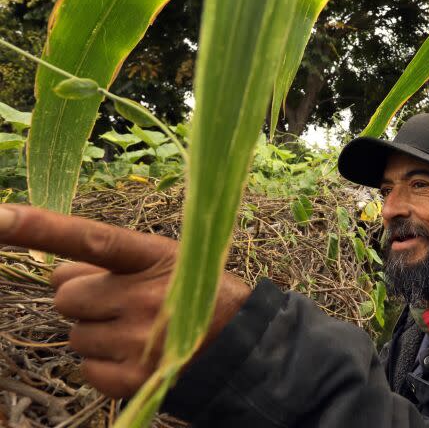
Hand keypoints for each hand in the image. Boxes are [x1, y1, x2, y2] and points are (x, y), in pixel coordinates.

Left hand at [0, 204, 251, 397]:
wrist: (238, 345)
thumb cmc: (193, 295)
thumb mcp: (165, 263)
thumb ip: (111, 262)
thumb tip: (58, 274)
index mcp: (155, 258)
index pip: (92, 238)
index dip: (43, 227)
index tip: (1, 216)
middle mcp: (146, 297)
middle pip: (66, 295)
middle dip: (85, 299)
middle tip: (123, 304)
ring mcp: (138, 340)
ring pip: (73, 335)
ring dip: (95, 333)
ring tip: (136, 331)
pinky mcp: (132, 378)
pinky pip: (85, 368)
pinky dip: (103, 365)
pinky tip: (135, 356)